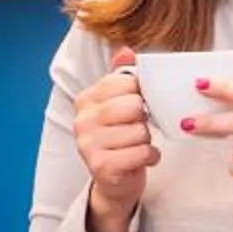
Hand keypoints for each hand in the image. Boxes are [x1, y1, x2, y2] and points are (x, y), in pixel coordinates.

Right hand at [72, 48, 157, 231]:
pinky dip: (150, 157)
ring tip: (138, 145)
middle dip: (145, 119)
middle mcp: (82, 120)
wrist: (114, 181)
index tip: (137, 106)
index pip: (126, 82)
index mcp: (86, 99)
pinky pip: (141, 153)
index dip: (141, 94)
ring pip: (140, 132)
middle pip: (134, 106)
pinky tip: (142, 159)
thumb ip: (123, 75)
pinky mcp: (100, 166)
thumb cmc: (121, 138)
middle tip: (138, 128)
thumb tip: (126, 50)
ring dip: (148, 140)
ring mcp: (88, 144)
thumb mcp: (120, 103)